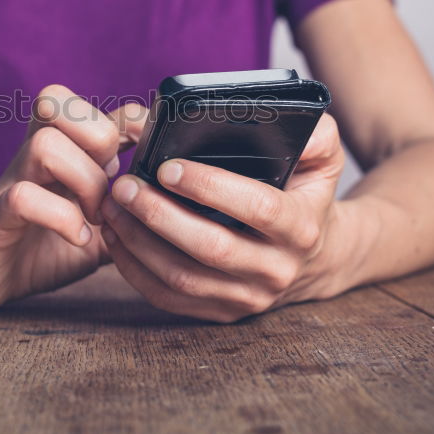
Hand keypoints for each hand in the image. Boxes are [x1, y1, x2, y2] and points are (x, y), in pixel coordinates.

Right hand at [0, 85, 134, 315]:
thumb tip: (183, 207)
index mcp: (62, 151)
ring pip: (44, 144)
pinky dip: (61, 218)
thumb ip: (133, 212)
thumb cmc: (43, 247)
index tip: (151, 158)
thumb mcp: (102, 228)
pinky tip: (78, 239)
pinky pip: (23, 198)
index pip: (95, 104)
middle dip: (98, 139)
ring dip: (84, 182)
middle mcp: (33, 157)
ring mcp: (10, 182)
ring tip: (97, 218)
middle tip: (113, 187)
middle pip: (55, 100)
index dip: (132, 121)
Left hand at [100, 113, 347, 322]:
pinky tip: (116, 237)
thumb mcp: (321, 159)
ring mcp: (249, 297)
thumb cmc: (304, 194)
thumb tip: (292, 121)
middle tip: (125, 186)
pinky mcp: (222, 313)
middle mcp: (278, 269)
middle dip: (160, 215)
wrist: (315, 256)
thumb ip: (315, 134)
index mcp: (301, 227)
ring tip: (112, 207)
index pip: (257, 207)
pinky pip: (169, 298)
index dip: (210, 187)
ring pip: (183, 278)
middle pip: (211, 248)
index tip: (167, 167)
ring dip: (139, 243)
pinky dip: (135, 270)